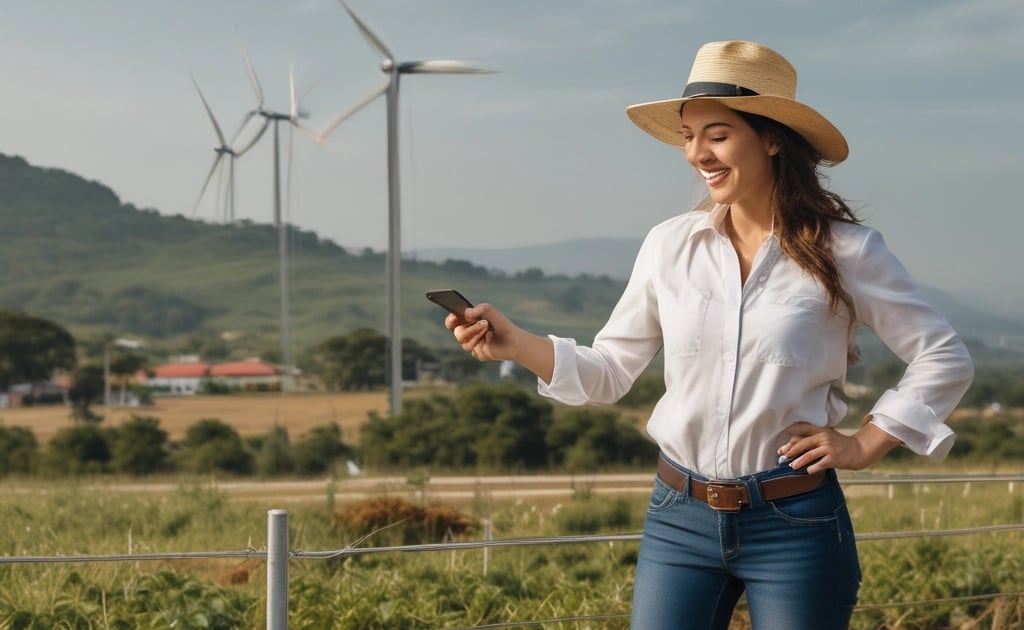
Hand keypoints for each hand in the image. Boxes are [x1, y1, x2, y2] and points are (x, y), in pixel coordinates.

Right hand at [446, 303, 513, 361]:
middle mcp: (468, 332)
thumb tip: (465, 313)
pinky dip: (480, 344)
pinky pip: (472, 350)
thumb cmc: (500, 323)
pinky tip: (489, 340)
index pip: (452, 321)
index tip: (455, 316)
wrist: (513, 340)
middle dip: (470, 328)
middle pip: (457, 332)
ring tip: (487, 329)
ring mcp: (472, 343)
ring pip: (464, 342)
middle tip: (484, 323)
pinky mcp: (477, 353)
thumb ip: (478, 309)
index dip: (451, 320)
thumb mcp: (489, 311)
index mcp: (467, 321)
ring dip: (476, 334)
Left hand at [779, 422, 901, 473]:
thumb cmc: (840, 445)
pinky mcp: (834, 458)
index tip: (783, 444)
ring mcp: (829, 447)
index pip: (803, 431)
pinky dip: (812, 468)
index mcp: (821, 430)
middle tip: (783, 455)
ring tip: (792, 466)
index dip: (791, 437)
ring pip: (809, 454)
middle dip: (791, 449)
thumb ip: (814, 440)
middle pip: (803, 442)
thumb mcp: (828, 438)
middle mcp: (824, 437)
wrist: (859, 450)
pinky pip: (820, 464)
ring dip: (799, 461)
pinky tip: (808, 471)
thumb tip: (795, 447)